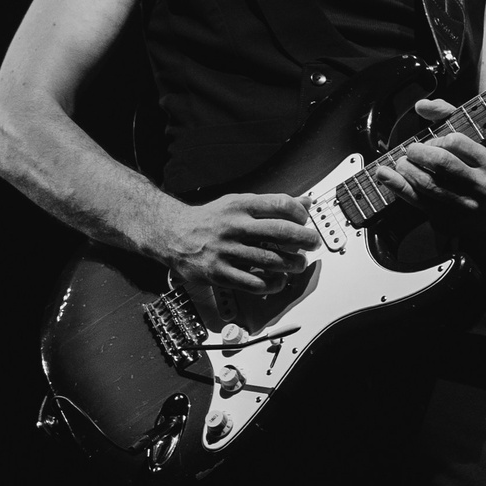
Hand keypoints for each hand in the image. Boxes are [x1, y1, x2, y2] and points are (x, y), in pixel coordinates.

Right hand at [158, 190, 314, 326]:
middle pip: (280, 232)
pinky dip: (273, 284)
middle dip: (304, 239)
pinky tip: (279, 280)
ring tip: (299, 263)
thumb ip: (271, 205)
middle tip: (313, 243)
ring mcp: (226, 251)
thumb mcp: (238, 203)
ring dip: (292, 264)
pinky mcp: (219, 273)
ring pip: (270, 260)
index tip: (305, 220)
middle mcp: (234, 227)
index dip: (300, 213)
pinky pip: (254, 283)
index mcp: (240, 206)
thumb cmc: (211, 220)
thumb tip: (305, 202)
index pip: (280, 205)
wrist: (173, 234)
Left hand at [369, 99, 485, 228]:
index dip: (436, 139)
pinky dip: (397, 186)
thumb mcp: (465, 139)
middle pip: (442, 163)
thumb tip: (421, 106)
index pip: (455, 142)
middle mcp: (479, 185)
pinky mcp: (447, 219)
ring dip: (406, 169)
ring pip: (428, 184)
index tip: (431, 142)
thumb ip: (445, 115)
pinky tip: (385, 176)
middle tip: (410, 151)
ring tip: (400, 163)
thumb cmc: (468, 168)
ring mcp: (464, 205)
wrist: (484, 210)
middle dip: (418, 153)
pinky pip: (417, 201)